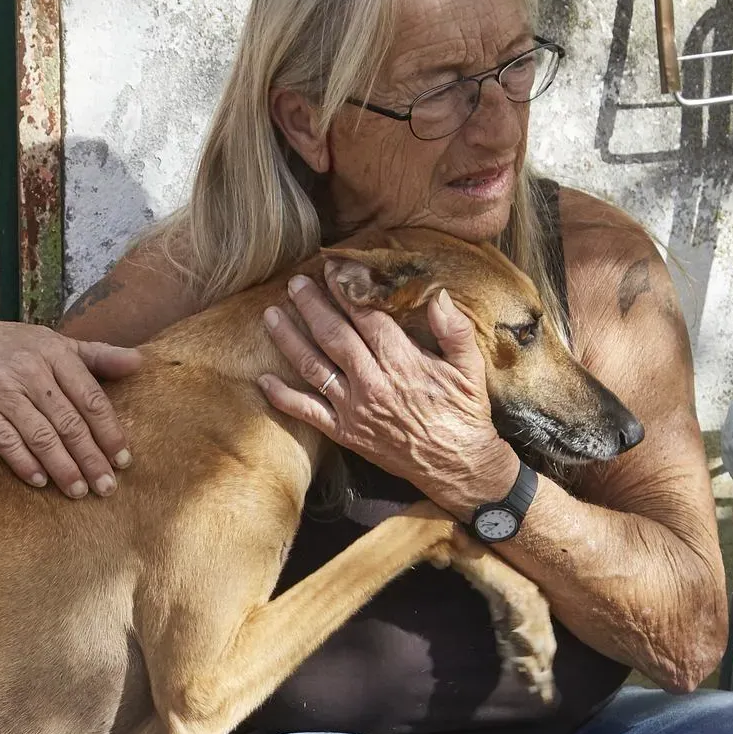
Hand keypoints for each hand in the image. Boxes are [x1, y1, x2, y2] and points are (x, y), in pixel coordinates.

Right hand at [0, 319, 142, 495]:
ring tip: (77, 491)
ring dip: (61, 466)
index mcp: (55, 353)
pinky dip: (22, 461)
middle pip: (68, 421)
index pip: (90, 398)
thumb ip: (95, 355)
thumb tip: (139, 362)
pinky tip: (39, 481)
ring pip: (39, 434)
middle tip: (106, 487)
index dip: (109, 432)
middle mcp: (30, 369)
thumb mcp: (52, 343)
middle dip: (90, 458)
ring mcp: (1, 388)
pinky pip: (3, 438)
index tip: (123, 461)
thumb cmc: (10, 348)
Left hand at [256, 267, 518, 518]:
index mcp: (402, 362)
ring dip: (289, 339)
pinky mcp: (344, 432)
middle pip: (333, 335)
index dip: (347, 290)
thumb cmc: (464, 413)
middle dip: (311, 305)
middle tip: (294, 283)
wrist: (456, 465)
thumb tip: (439, 296)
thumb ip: (455, 330)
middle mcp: (372, 383)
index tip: (333, 268)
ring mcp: (354, 409)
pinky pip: (306, 412)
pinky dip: (283, 396)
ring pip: (313, 366)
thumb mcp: (469, 368)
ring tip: (271, 315)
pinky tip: (263, 379)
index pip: (366, 316)